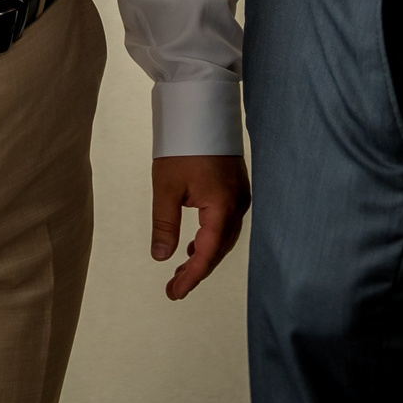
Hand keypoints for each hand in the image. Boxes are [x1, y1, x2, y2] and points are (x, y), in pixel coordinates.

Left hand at [150, 154, 249, 300]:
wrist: (201, 109)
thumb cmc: (182, 145)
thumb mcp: (166, 187)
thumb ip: (165, 225)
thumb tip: (161, 256)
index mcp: (222, 207)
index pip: (207, 254)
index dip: (191, 276)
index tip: (174, 293)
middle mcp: (238, 205)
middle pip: (220, 249)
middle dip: (198, 270)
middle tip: (174, 287)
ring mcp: (240, 196)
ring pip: (225, 237)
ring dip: (205, 254)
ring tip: (182, 268)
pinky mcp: (236, 189)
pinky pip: (227, 223)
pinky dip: (211, 238)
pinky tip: (195, 243)